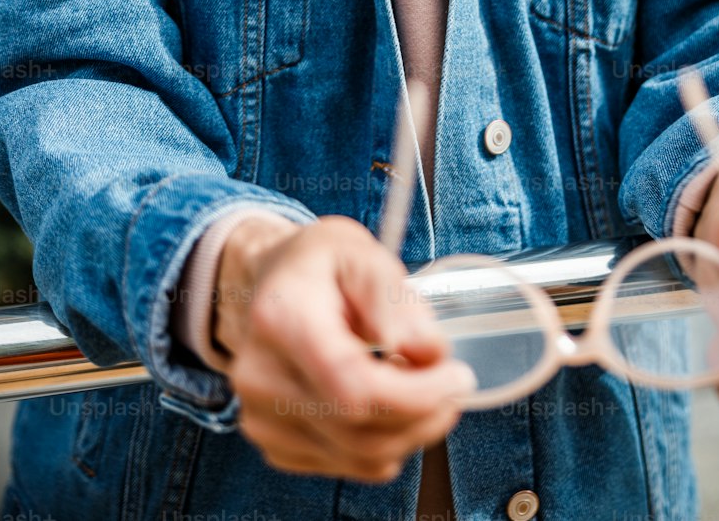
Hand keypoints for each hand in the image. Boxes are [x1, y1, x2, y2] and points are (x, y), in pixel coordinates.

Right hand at [206, 213, 476, 480]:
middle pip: (360, 433)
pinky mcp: (274, 444)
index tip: (457, 376)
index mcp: (280, 319)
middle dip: (425, 415)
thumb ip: (393, 299)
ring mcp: (262, 418)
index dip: (416, 394)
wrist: (270, 284)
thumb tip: (428, 351)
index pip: (353, 387)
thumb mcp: (360, 253)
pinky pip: (347, 465)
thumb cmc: (318, 264)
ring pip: (360, 458)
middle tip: (456, 384)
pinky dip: (384, 443)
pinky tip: (391, 402)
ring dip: (411, 432)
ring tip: (427, 388)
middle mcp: (260, 378)